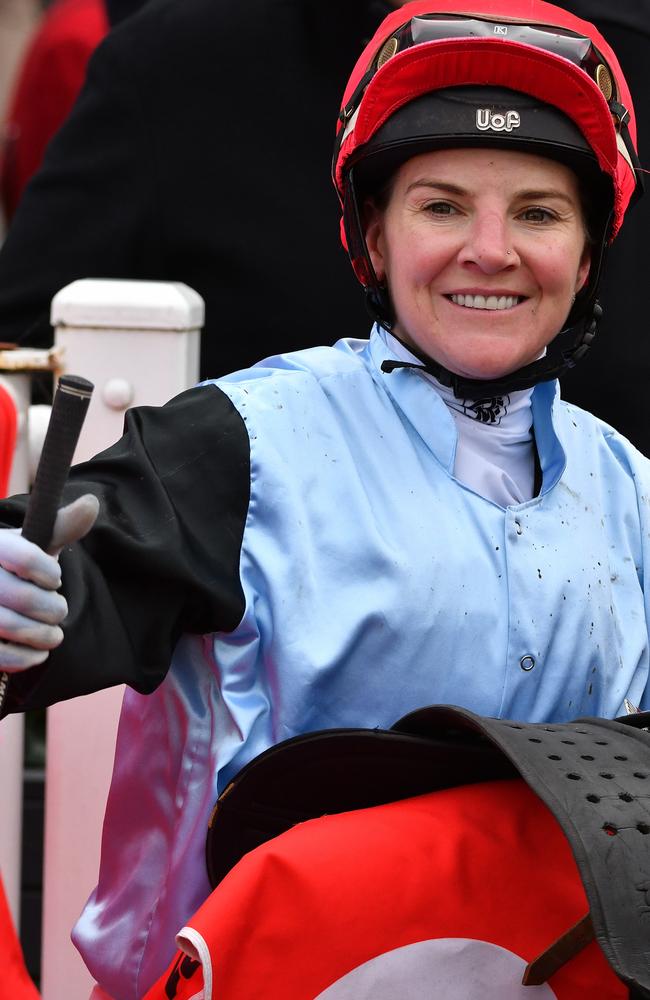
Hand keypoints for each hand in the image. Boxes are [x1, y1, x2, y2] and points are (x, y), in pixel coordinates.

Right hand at [0, 495, 98, 670]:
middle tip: (58, 609)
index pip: (27, 558)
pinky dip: (26, 658)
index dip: (50, 573)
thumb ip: (62, 526)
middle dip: (52, 608)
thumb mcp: (35, 544)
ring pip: (12, 626)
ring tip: (53, 633)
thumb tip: (91, 502)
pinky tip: (37, 652)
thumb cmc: (16, 567)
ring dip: (45, 635)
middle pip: (25, 596)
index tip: (53, 578)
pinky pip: (2, 656)